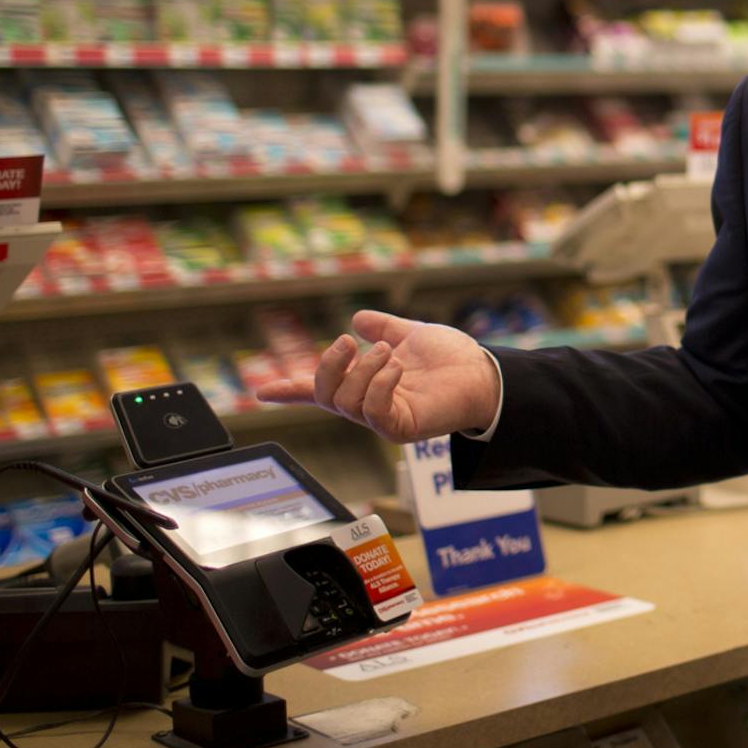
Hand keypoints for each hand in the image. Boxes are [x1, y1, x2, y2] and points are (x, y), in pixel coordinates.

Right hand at [254, 309, 501, 442]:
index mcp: (366, 385)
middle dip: (329, 365)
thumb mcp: (411, 335)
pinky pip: (373, 411)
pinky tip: (397, 367)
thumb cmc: (453, 358)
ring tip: (389, 351)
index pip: (321, 392)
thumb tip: (357, 319)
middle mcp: (370, 406)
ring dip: (362, 368)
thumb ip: (383, 328)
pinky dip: (379, 383)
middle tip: (350, 341)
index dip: (291, 391)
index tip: (262, 392)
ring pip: (345, 402)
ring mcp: (384, 419)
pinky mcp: (402, 428)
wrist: (485, 373)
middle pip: (325, 395)